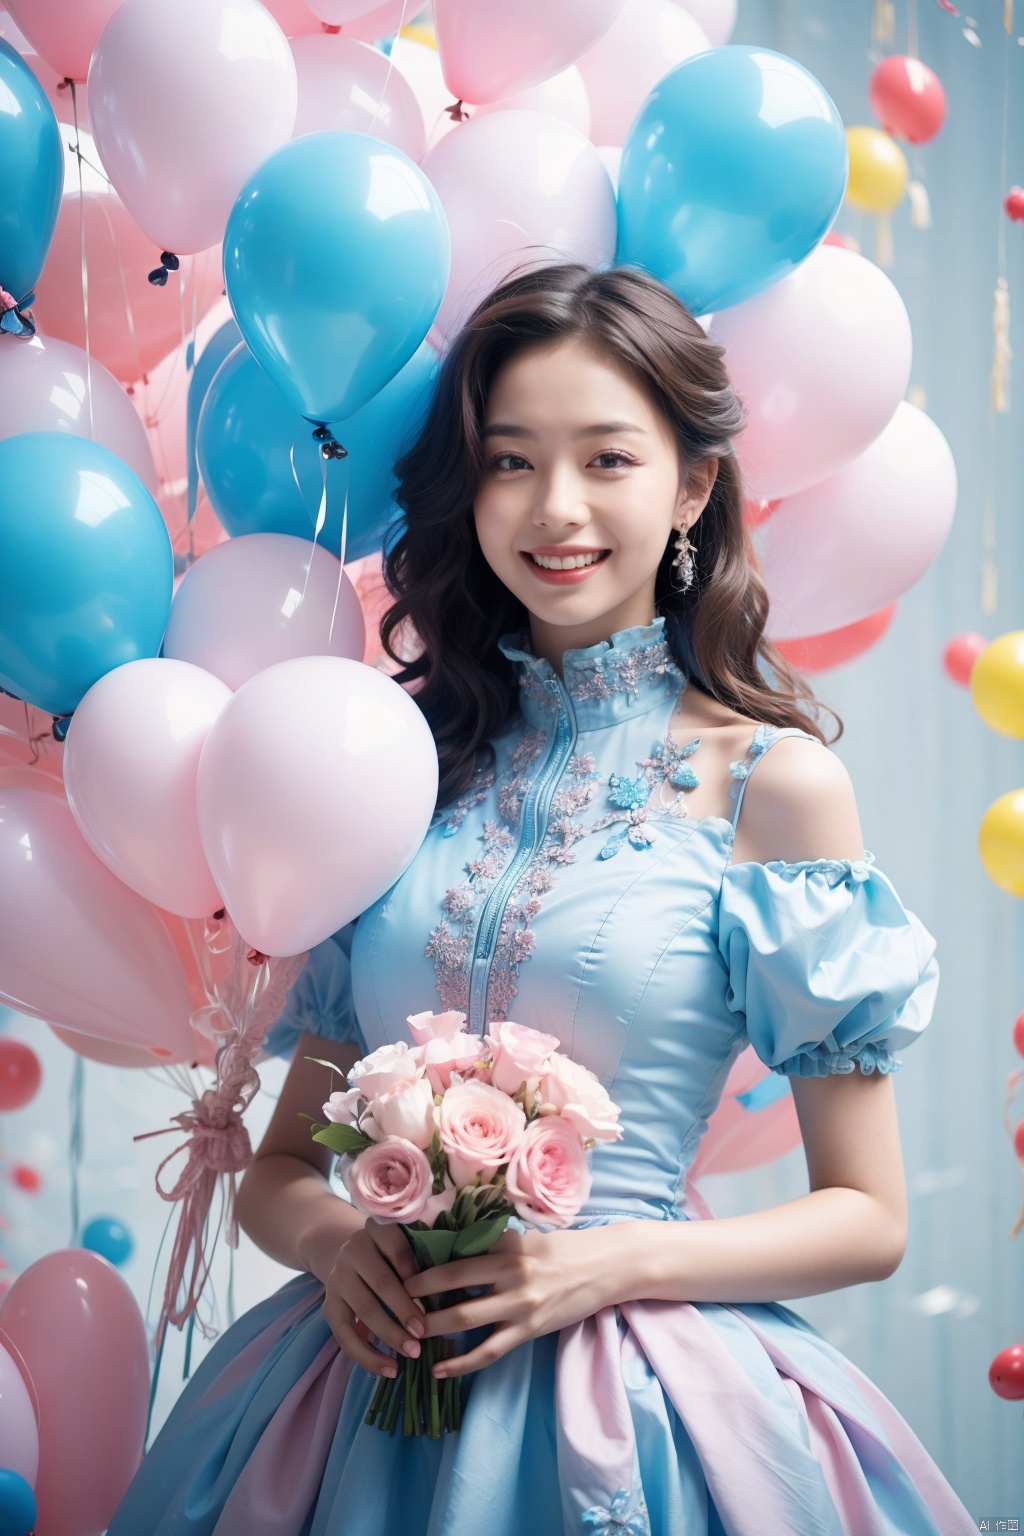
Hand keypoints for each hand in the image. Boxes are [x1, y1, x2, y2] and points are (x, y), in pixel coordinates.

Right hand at [321, 1217, 426, 1377]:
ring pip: (365, 1309)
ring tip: (413, 1353)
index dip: (416, 1274)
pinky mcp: (328, 1306)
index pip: (397, 1248)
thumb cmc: (391, 1254)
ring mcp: (337, 1277)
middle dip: (405, 1310)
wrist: (349, 1255)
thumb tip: (447, 1295)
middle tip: (425, 1334)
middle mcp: (353, 1249)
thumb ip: (422, 1258)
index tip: (435, 1299)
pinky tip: (389, 1369)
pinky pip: (345, 1336)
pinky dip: (368, 1356)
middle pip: (381, 1281)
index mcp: (375, 1228)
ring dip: (390, 1334)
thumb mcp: (404, 1243)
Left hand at [403, 1226, 614, 1377]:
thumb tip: (451, 1247)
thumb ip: (492, 1245)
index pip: (456, 1259)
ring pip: (467, 1321)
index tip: (398, 1277)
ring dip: (434, 1330)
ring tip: (408, 1339)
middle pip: (454, 1291)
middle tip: (393, 1309)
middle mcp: (511, 1275)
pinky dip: (462, 1363)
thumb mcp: (525, 1239)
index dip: (424, 1271)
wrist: (605, 1266)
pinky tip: (439, 1369)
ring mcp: (521, 1305)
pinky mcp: (530, 1330)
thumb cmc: (562, 1248)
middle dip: (420, 1302)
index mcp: (506, 1247)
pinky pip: (490, 1351)